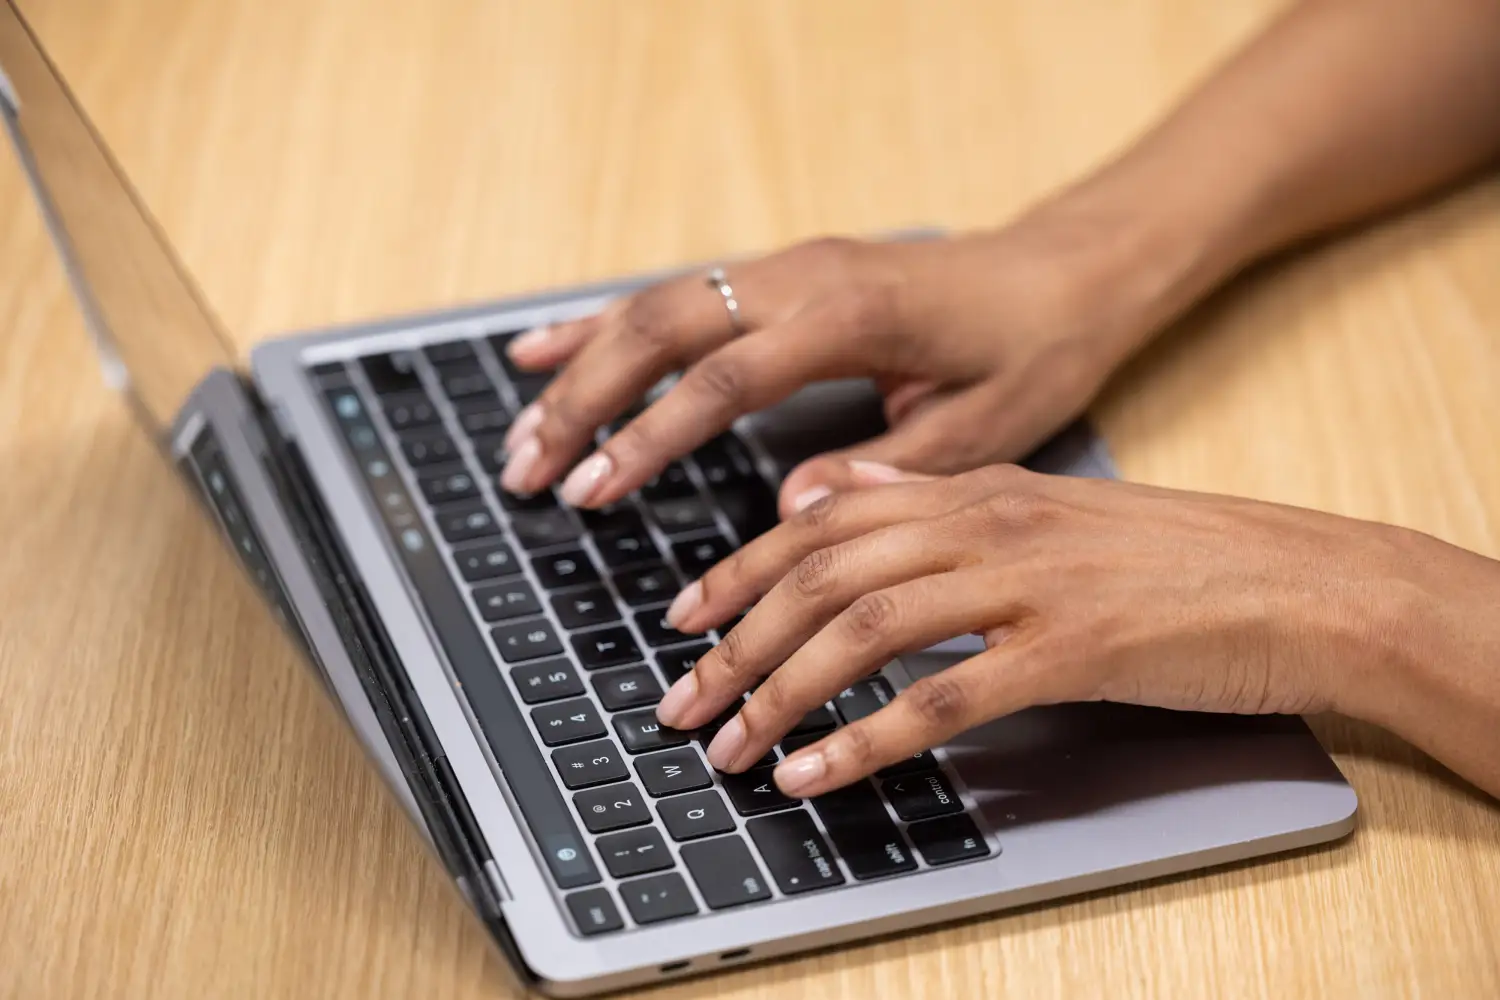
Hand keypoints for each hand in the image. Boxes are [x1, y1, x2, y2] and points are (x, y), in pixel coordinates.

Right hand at [498, 213, 1161, 512]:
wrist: (1063, 272)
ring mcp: (786, 265)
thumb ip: (886, 467)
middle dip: (586, 402)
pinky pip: (677, 289)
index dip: (652, 434)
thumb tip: (789, 511)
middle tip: (529, 471)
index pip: (725, 376)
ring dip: (581, 368)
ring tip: (520, 432)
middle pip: (664, 328)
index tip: (596, 488)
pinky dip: (606, 322)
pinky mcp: (781, 271)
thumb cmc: (1032, 348)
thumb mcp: (984, 426)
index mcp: (852, 314)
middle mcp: (805, 276)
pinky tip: (546, 348)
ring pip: (656, 303)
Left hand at [648, 464, 1477, 798]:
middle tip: (682, 704)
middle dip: (736, 642)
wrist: (1296, 580)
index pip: (821, 519)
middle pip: (824, 575)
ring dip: (783, 693)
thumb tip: (837, 492)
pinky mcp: (1070, 651)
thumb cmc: (1168, 556)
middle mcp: (986, 523)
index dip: (738, 569)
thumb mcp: (1041, 505)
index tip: (681, 618)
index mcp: (975, 487)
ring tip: (732, 747)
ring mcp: (1027, 584)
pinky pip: (944, 699)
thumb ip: (933, 496)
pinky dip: (867, 740)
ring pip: (866, 630)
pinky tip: (818, 774)